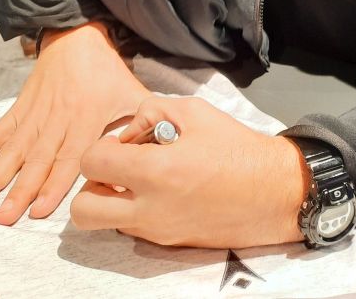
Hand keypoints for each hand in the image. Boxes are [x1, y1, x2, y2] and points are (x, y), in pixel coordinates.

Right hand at [0, 21, 150, 224]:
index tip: (40, 209)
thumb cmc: (107, 69)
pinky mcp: (20, 107)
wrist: (78, 35)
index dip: (55, 182)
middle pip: (37, 158)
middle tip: (4, 217)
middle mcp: (58, 117)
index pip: (70, 155)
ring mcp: (36, 113)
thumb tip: (159, 147)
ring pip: (13, 149)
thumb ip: (143, 121)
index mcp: (87, 116)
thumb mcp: (132, 91)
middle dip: (20, 189)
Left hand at [71, 95, 307, 247]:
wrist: (272, 192)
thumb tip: (128, 133)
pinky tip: (164, 190)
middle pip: (82, 210)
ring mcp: (158, 231)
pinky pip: (133, 229)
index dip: (100, 147)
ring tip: (140, 179)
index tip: (122, 143)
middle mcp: (149, 209)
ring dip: (112, 200)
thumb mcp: (194, 111)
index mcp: (155, 172)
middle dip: (91, 185)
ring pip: (106, 223)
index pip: (91, 163)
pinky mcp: (169, 244)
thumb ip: (151, 111)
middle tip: (117, 169)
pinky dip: (135, 210)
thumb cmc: (235, 147)